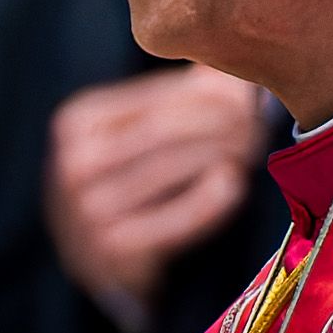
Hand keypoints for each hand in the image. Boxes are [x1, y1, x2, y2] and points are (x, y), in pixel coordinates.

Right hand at [46, 67, 265, 319]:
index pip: (157, 98)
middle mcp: (73, 164)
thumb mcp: (141, 136)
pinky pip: (173, 217)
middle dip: (220, 122)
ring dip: (220, 154)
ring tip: (250, 149)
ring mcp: (88, 210)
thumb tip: (231, 70)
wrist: (98, 262)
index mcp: (77, 123)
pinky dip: (209, 199)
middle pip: (164, 130)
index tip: (249, 95)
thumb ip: (181, 100)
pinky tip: (233, 184)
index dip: (209, 94)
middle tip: (258, 123)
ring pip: (170, 169)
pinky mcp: (111, 249)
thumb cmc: (130, 186)